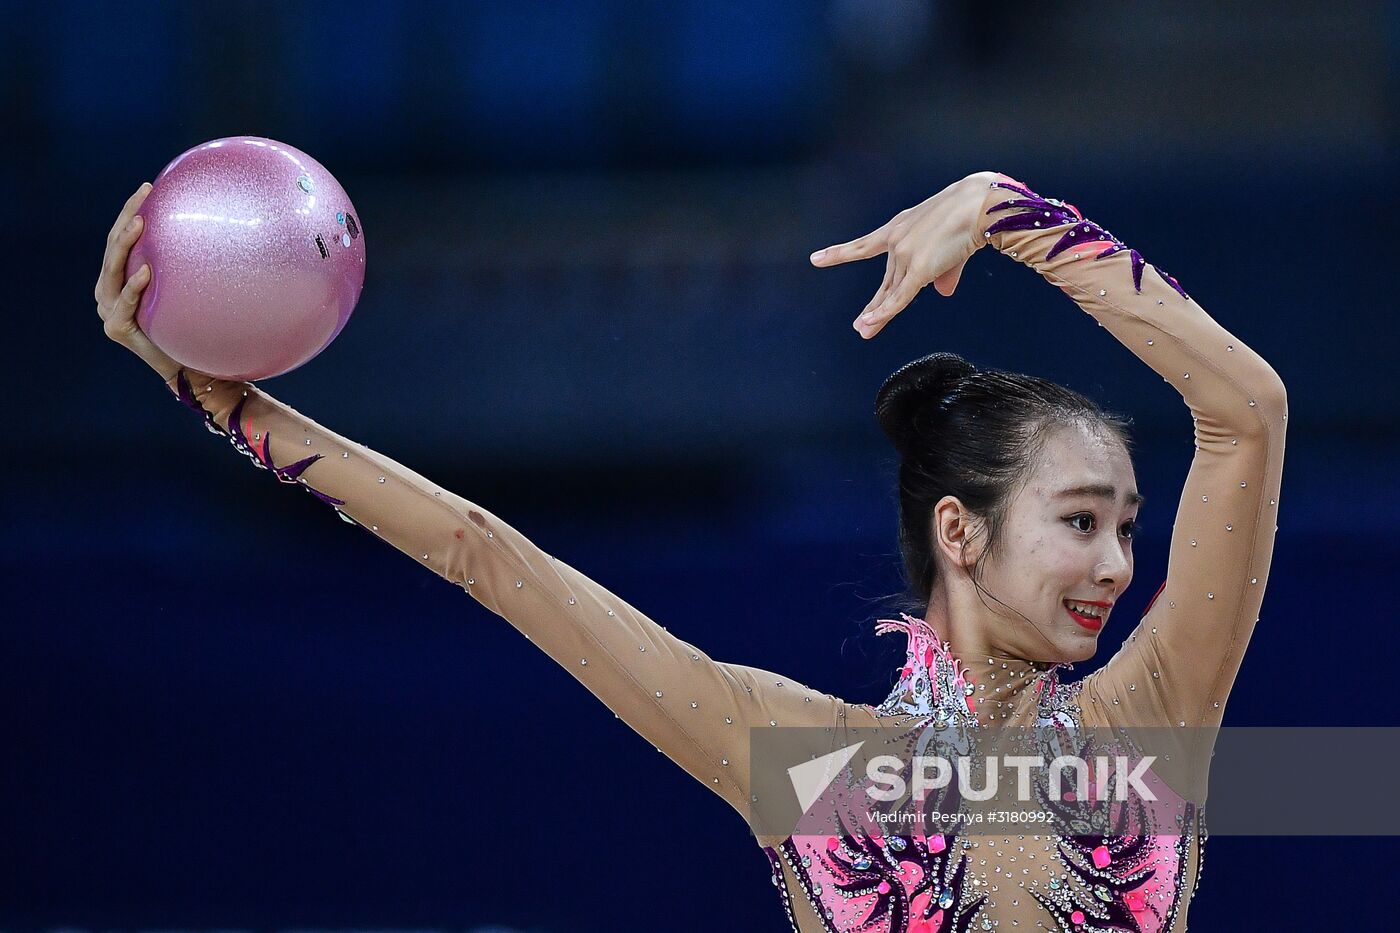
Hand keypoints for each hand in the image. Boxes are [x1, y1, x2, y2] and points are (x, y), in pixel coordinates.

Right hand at [95, 182, 182, 381]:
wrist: (190, 365)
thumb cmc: (190, 323)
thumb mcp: (184, 286)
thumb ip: (180, 263)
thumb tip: (207, 225)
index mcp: (119, 278)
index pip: (120, 239)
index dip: (129, 212)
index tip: (147, 188)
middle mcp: (108, 291)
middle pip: (112, 248)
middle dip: (125, 219)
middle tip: (143, 198)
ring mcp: (108, 310)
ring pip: (113, 271)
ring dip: (125, 245)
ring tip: (139, 224)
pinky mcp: (116, 328)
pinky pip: (125, 303)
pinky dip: (135, 287)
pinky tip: (146, 271)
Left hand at [810, 171, 996, 338]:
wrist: (979, 205)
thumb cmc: (971, 216)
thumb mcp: (951, 244)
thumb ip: (944, 271)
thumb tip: (942, 292)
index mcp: (898, 227)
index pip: (865, 246)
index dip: (841, 253)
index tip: (818, 258)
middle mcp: (896, 241)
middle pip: (885, 281)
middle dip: (873, 305)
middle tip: (860, 324)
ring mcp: (904, 254)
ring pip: (893, 292)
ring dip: (878, 315)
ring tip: (864, 331)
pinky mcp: (918, 268)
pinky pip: (899, 297)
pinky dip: (884, 312)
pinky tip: (870, 323)